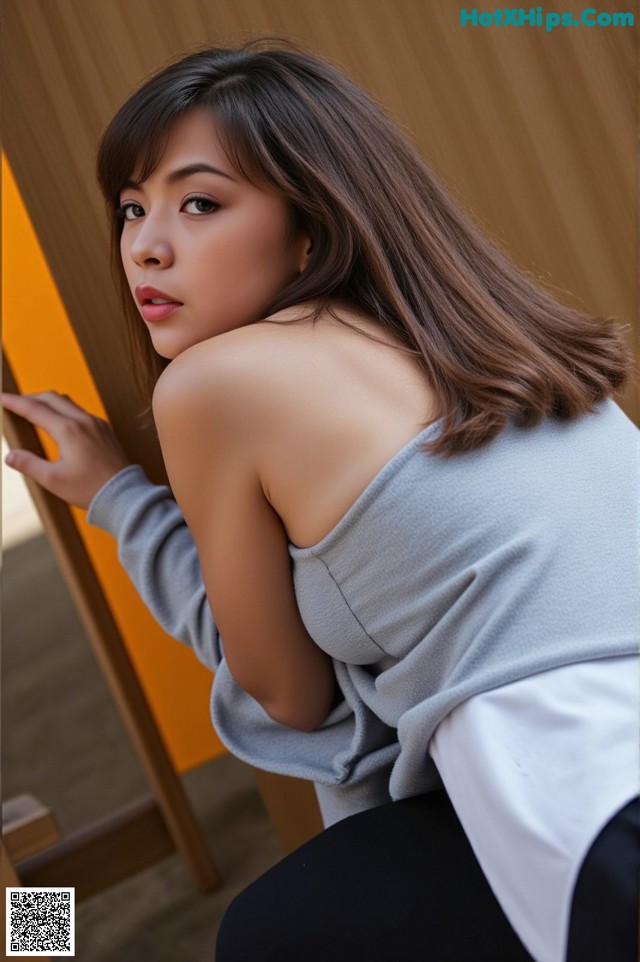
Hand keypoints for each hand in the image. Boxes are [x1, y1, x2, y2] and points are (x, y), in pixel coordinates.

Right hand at [2, 391, 132, 508]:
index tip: (1, 398)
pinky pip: (81, 411)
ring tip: (34, 410)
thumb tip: (10, 456)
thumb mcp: (53, 480)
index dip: (15, 402)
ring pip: (68, 402)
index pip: (35, 409)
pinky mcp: (105, 430)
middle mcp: (84, 421)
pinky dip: (64, 409)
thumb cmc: (90, 490)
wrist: (125, 496)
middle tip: (14, 404)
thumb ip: (29, 464)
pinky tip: (59, 421)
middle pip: (51, 398)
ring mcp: (97, 424)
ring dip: (48, 402)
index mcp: (69, 430)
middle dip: (30, 397)